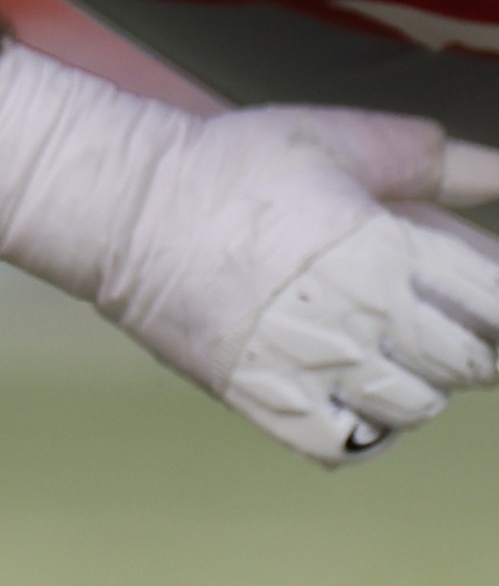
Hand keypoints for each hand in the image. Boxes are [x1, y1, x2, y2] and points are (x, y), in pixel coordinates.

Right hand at [0, 45, 498, 461]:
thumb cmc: (230, 167)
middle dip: (474, 343)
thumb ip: (436, 163)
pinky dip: (365, 424)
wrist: (123, 210)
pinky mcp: (264, 401)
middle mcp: (356, 318)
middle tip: (442, 317)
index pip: (496, 305)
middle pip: (471, 364)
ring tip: (390, 347)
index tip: (486, 297)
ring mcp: (308, 366)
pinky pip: (349, 443)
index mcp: (385, 251)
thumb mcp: (341, 142)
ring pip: (417, 408)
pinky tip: (351, 386)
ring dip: (420, 381)